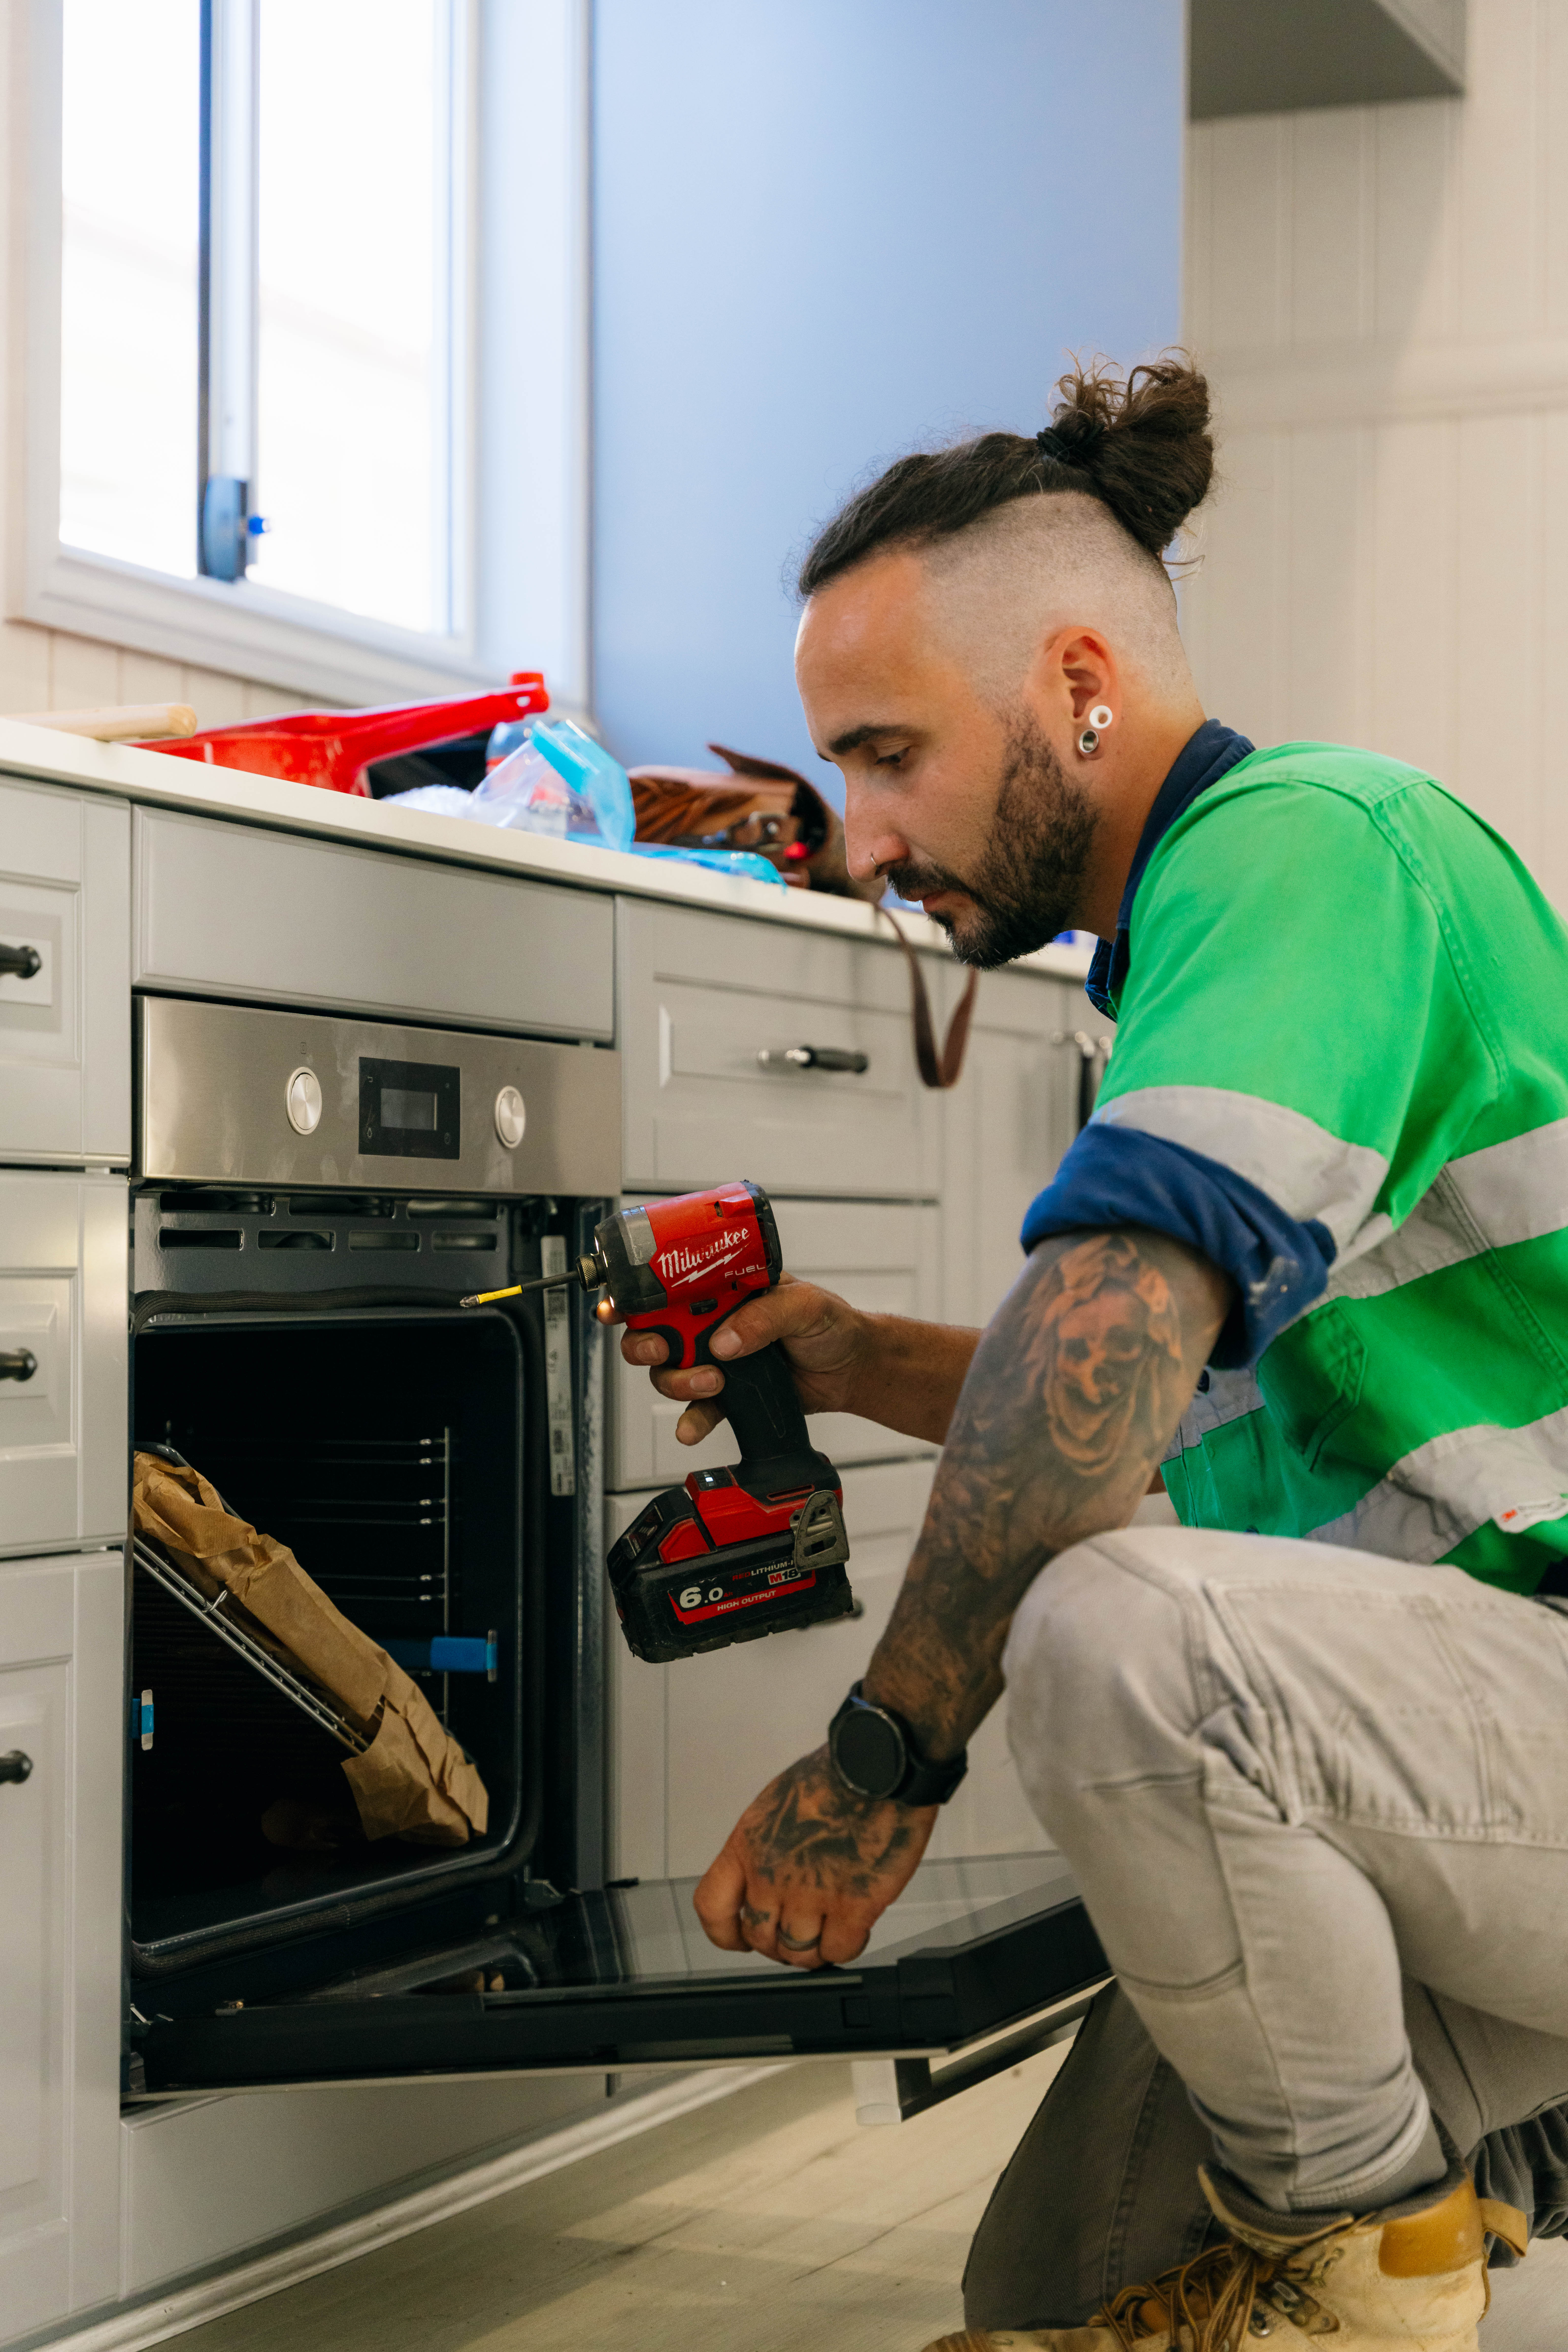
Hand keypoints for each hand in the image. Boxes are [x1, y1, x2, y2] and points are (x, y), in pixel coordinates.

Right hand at [608, 1272, 869, 1446]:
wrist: (851, 1370)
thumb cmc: (831, 1324)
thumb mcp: (805, 1305)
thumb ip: (765, 1315)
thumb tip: (725, 1339)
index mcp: (721, 1289)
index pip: (667, 1285)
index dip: (633, 1294)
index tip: (614, 1307)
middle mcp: (710, 1322)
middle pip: (653, 1331)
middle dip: (644, 1342)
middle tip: (662, 1348)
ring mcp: (715, 1359)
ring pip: (668, 1371)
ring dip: (676, 1380)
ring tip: (711, 1382)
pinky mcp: (727, 1394)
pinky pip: (697, 1409)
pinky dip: (691, 1420)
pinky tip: (691, 1429)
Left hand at [693, 1744, 936, 1968]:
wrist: (876, 1765)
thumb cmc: (833, 1775)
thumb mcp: (776, 1805)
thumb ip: (766, 1847)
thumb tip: (769, 1878)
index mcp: (747, 1846)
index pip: (713, 1907)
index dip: (725, 1932)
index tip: (739, 1938)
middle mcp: (772, 1875)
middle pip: (760, 1938)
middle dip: (777, 1944)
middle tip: (797, 1935)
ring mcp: (812, 1894)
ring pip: (798, 1953)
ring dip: (812, 1951)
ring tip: (827, 1934)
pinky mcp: (854, 1905)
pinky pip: (839, 1951)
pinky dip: (845, 1949)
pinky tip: (853, 1932)